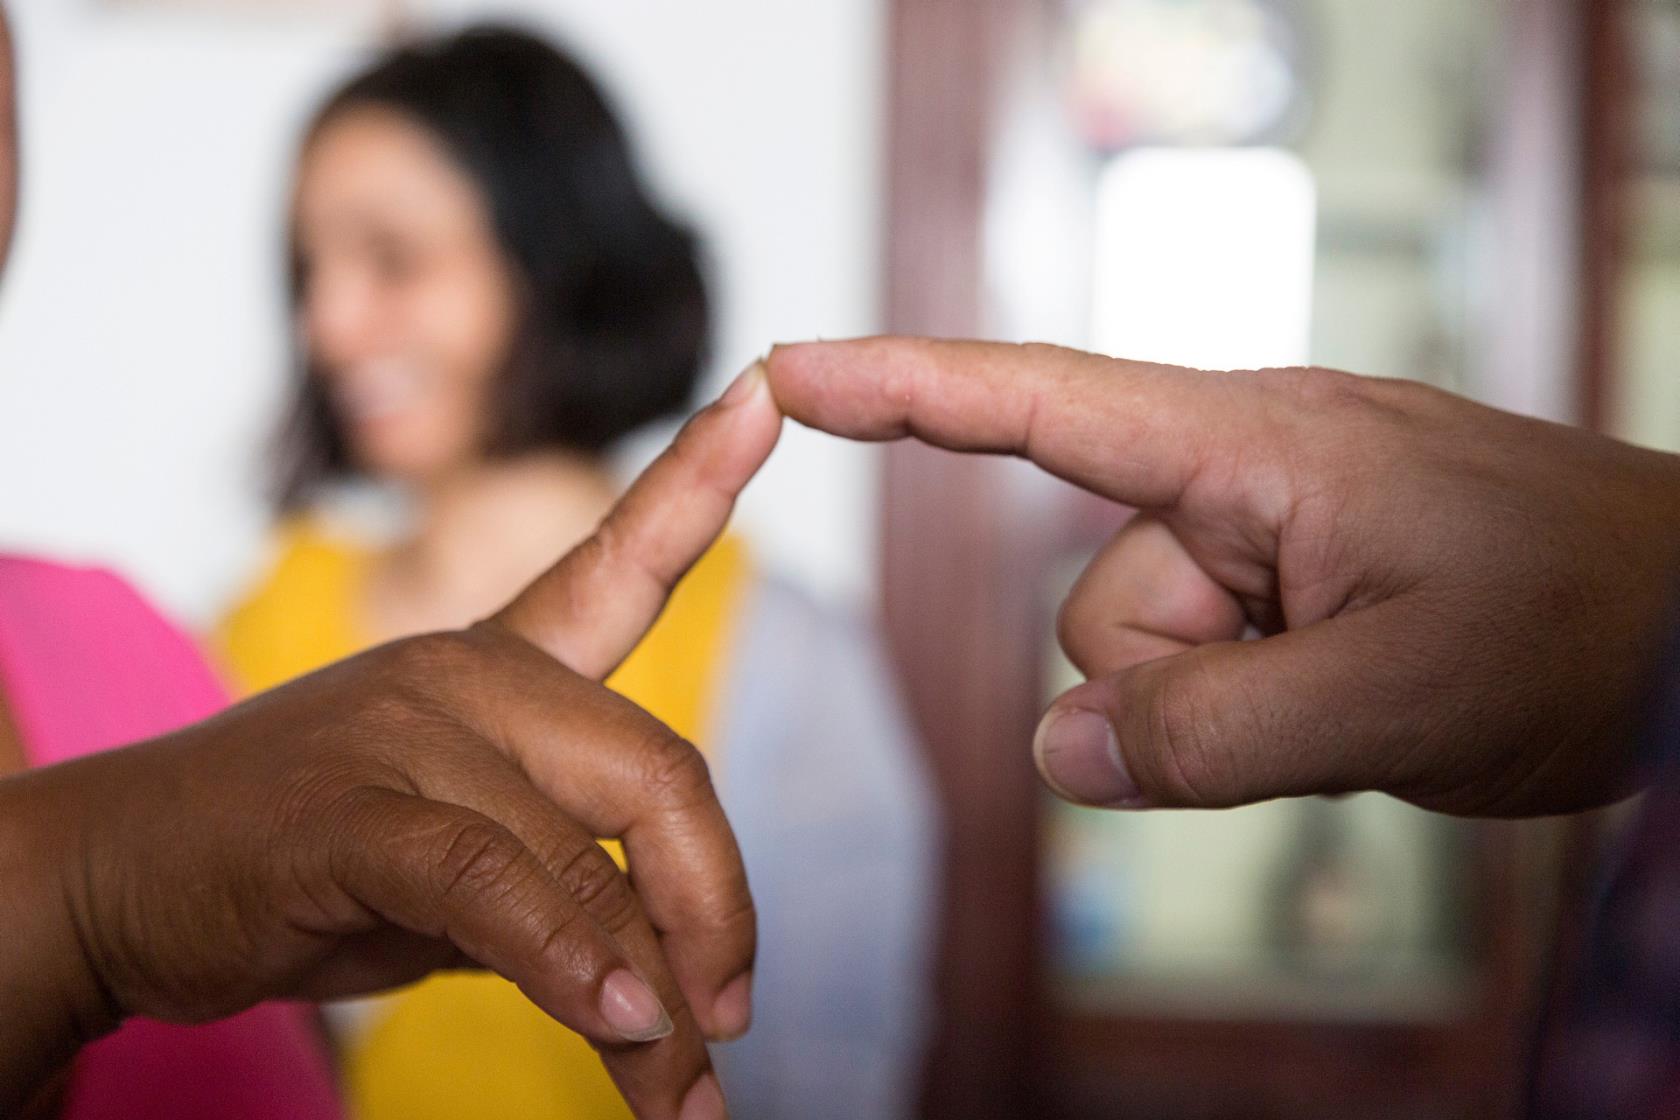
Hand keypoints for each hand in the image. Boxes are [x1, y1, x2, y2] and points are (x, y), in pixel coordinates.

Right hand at [0, 363, 780, 1119]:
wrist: (116, 878)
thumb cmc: (302, 863)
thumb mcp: (461, 863)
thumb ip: (563, 880)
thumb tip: (663, 974)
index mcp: (503, 661)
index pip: (622, 554)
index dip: (700, 473)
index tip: (771, 388)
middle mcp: (469, 673)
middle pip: (660, 770)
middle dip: (715, 903)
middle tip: (729, 1015)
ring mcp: (407, 729)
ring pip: (588, 854)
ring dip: (651, 994)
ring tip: (679, 1088)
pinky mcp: (349, 808)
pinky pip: (501, 884)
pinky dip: (573, 966)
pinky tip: (622, 1025)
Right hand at [766, 338, 1679, 816]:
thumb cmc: (1589, 618)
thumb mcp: (1394, 692)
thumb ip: (1208, 735)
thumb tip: (1059, 754)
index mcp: (1253, 446)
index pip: (1040, 403)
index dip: (901, 390)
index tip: (788, 373)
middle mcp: (1241, 478)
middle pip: (1098, 610)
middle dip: (1175, 686)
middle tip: (1318, 691)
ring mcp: (1267, 539)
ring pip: (1147, 663)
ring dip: (1223, 708)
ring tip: (1354, 691)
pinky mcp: (1289, 592)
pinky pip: (1202, 673)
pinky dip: (1249, 710)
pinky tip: (1348, 694)